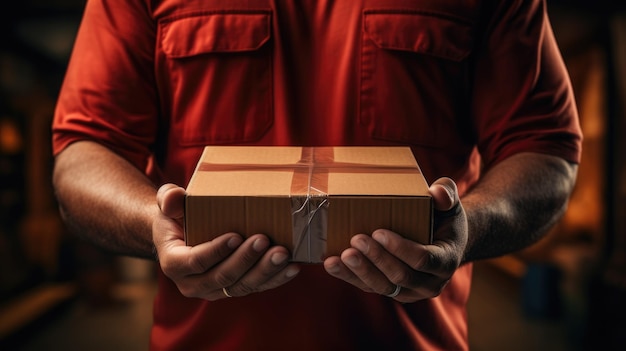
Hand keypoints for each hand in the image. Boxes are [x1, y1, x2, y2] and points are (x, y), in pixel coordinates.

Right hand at [152, 184, 299, 299]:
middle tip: (264, 240)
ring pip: (242, 286)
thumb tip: (172, 199)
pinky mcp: (233, 289)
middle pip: (222, 276)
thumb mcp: (167, 203)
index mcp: (174, 264)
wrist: (182, 235)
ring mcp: (214, 290)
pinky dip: (275, 279)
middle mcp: (193, 284)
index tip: (236, 235)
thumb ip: (168, 198)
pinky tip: (292, 267)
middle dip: (246, 259)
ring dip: (265, 271)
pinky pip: (256, 287)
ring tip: (283, 255)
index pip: (196, 261)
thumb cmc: (176, 216)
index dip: (216, 251)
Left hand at [323, 177, 467, 302]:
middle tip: (356, 239)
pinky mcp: (392, 292)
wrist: (442, 241)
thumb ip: (446, 194)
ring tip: (341, 256)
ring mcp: (410, 291)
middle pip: (401, 277)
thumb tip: (436, 193)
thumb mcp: (450, 204)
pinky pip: (369, 287)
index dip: (401, 249)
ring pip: (383, 287)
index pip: (424, 260)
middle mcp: (430, 283)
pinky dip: (349, 276)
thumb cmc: (444, 218)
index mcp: (446, 262)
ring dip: (360, 271)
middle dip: (377, 258)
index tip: (378, 232)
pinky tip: (333, 264)